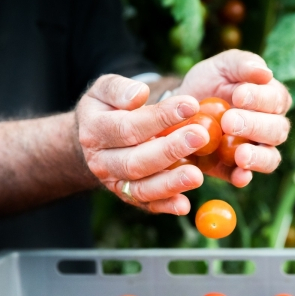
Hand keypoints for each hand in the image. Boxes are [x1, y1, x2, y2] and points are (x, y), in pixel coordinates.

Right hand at [76, 74, 209, 214]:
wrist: (94, 137)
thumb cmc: (107, 108)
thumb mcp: (104, 90)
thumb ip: (118, 89)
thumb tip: (139, 94)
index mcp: (94, 131)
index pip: (129, 126)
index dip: (161, 116)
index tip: (191, 104)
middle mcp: (101, 161)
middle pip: (135, 161)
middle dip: (170, 150)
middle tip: (200, 137)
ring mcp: (114, 182)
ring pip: (141, 188)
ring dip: (170, 183)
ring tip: (197, 176)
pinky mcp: (128, 196)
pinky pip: (146, 204)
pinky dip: (165, 206)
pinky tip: (184, 205)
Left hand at [176, 49, 291, 186]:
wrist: (177, 111)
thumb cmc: (206, 84)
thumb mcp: (220, 67)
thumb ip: (241, 64)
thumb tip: (265, 73)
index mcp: (270, 99)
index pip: (277, 100)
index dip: (261, 99)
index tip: (238, 95)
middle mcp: (268, 127)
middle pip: (277, 130)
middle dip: (255, 126)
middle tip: (229, 121)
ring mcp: (254, 151)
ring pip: (270, 158)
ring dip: (257, 156)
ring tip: (240, 154)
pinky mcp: (234, 169)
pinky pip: (246, 177)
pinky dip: (244, 177)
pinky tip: (237, 175)